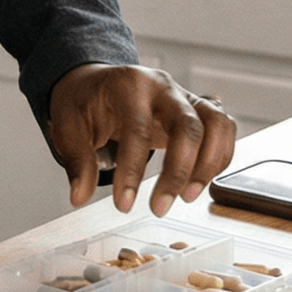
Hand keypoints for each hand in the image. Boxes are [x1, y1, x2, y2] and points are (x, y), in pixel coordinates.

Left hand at [45, 64, 236, 216]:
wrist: (97, 83)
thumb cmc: (84, 102)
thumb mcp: (68, 126)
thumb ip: (77, 160)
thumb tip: (80, 195)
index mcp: (128, 85)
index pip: (138, 129)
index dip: (132, 170)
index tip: (123, 204)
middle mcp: (163, 87)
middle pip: (187, 126)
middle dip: (177, 172)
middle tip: (160, 207)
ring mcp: (184, 96)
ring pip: (216, 125)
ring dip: (208, 165)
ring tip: (187, 197)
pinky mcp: (197, 109)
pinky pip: (223, 129)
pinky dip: (219, 157)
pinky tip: (199, 182)